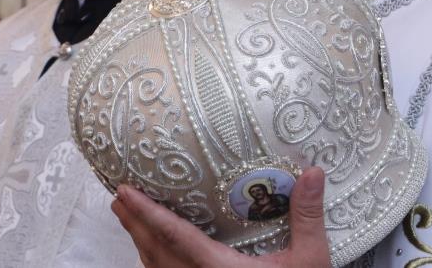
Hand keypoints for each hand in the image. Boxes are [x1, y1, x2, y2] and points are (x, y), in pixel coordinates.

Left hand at [111, 166, 331, 267]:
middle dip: (134, 224)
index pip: (175, 237)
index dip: (147, 214)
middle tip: (118, 197)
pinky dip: (154, 263)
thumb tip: (313, 172)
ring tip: (130, 219)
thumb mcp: (310, 262)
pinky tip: (155, 255)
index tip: (125, 192)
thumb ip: (307, 217)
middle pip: (155, 253)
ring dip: (140, 243)